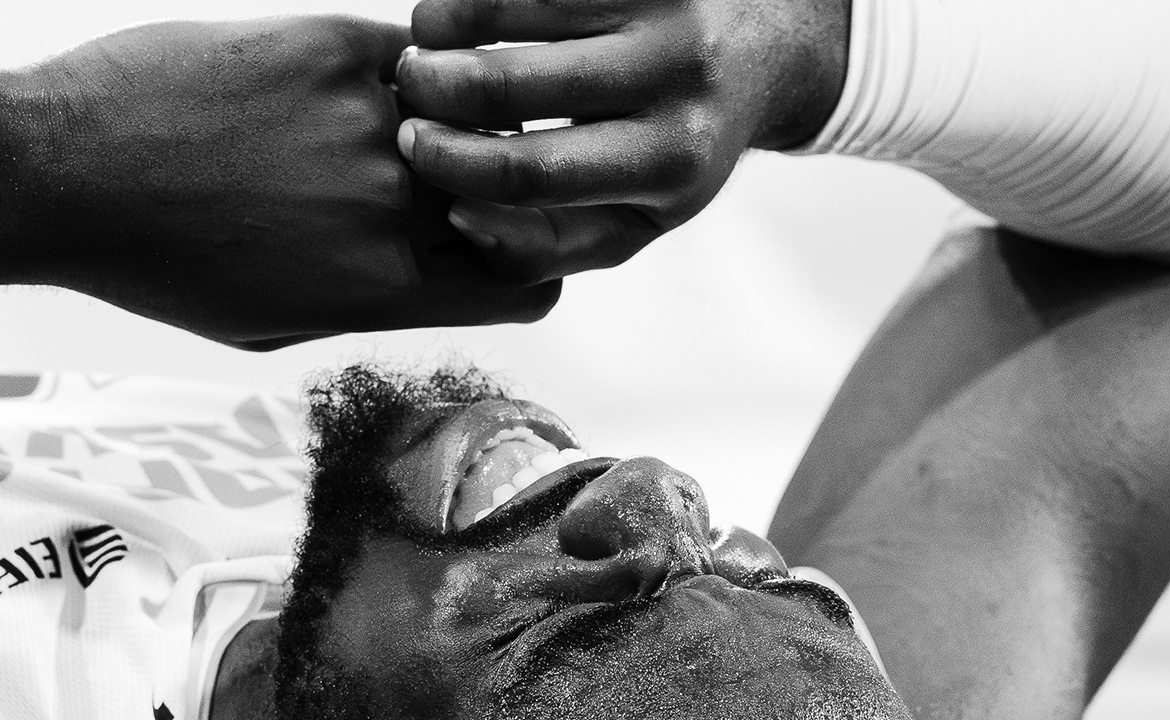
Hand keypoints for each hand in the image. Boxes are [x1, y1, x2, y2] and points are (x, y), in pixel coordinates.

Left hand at [27, 18, 560, 347]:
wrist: (70, 174)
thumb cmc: (153, 259)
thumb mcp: (266, 322)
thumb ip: (360, 299)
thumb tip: (419, 274)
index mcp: (380, 289)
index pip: (526, 282)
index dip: (527, 263)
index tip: (503, 244)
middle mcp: (392, 209)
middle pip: (509, 195)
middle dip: (493, 183)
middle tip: (452, 168)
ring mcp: (372, 124)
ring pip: (471, 115)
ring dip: (452, 116)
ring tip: (383, 119)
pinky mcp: (335, 48)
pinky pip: (412, 52)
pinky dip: (400, 64)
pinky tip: (347, 76)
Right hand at [393, 0, 849, 283]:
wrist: (764, 50)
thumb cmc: (668, 148)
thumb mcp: (629, 218)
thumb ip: (543, 245)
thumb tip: (459, 220)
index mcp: (670, 165)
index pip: (531, 172)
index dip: (450, 161)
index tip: (408, 144)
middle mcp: (679, 79)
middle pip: (511, 86)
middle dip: (433, 87)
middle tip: (404, 86)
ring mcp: (668, 6)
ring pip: (512, 8)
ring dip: (443, 22)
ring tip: (423, 38)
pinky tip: (461, 7)